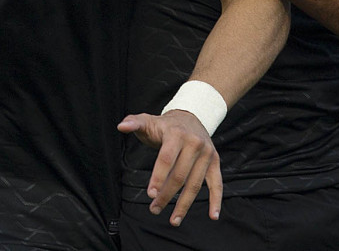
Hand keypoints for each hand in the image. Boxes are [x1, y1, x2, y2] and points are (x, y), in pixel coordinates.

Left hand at [118, 111, 220, 225]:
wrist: (190, 117)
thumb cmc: (164, 125)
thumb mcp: (148, 121)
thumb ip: (133, 123)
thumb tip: (121, 126)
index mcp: (176, 134)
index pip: (166, 159)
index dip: (158, 177)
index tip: (150, 194)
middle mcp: (194, 143)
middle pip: (180, 175)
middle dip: (166, 195)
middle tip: (154, 209)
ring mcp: (206, 154)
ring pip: (195, 184)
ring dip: (184, 204)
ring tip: (173, 220)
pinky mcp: (214, 162)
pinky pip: (217, 183)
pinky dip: (216, 201)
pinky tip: (213, 216)